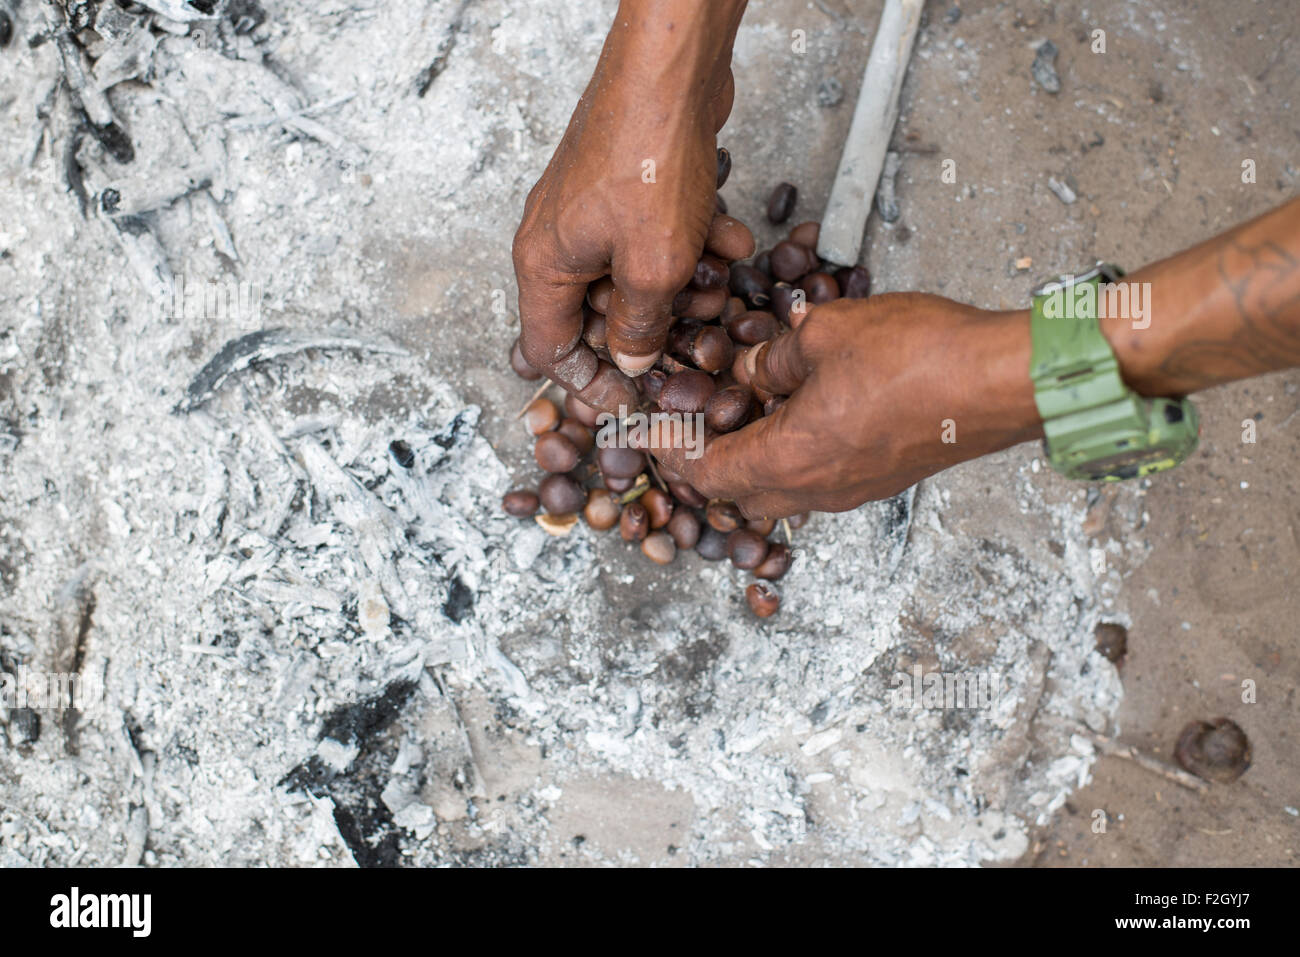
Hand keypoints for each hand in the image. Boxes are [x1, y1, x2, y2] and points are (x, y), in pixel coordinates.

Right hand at [512, 0, 751, 413]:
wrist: (671, 69)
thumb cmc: (647, 158)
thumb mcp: (652, 268)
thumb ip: (638, 323)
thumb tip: (632, 354)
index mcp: (543, 265)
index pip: (548, 350)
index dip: (589, 385)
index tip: (631, 401)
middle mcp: (557, 238)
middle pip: (594, 314)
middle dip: (650, 332)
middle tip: (691, 348)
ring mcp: (591, 209)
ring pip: (634, 274)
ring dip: (683, 288)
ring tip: (722, 289)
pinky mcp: (626, 186)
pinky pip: (655, 235)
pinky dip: (693, 244)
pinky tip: (733, 240)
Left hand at [665, 294, 1045, 517]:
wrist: (1004, 381)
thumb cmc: (922, 357)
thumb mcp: (824, 333)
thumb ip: (773, 356)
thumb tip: (750, 367)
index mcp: (790, 459)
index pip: (706, 475)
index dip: (671, 453)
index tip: (651, 432)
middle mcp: (819, 489)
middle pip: (738, 493)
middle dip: (706, 462)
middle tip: (690, 422)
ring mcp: (854, 491)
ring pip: (780, 491)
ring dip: (751, 461)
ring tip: (740, 412)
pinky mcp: (883, 479)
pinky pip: (818, 481)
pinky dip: (791, 457)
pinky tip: (797, 412)